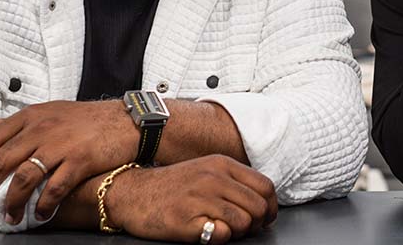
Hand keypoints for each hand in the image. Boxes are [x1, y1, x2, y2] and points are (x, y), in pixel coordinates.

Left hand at [0, 100, 137, 223]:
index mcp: (31, 116)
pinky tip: (41, 214)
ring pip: (24, 178)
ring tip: (11, 216)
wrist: (126, 121)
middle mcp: (42, 129)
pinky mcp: (79, 160)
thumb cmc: (87, 119)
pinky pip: (54, 189)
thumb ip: (13, 123)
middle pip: (3, 161)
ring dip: (13, 202)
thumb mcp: (47, 112)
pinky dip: (44, 205)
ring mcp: (60, 145)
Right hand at [108, 155, 277, 242]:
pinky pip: (222, 234)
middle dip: (257, 223)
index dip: (271, 206)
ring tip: (223, 229)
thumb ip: (234, 181)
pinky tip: (208, 231)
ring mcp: (199, 198)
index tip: (265, 217)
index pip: (265, 186)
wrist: (132, 193)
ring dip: (238, 232)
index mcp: (222, 164)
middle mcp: (213, 178)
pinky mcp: (186, 220)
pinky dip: (220, 238)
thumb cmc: (173, 186)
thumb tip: (263, 201)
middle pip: (259, 207)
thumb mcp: (206, 170)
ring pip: (244, 222)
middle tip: (244, 228)